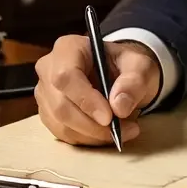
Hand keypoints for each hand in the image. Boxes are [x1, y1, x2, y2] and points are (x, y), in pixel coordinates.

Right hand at [34, 35, 160, 145]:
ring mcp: (45, 93)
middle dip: (93, 125)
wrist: (121, 74)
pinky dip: (87, 140)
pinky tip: (107, 135)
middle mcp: (49, 69)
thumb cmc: (127, 65)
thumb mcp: (140, 66)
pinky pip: (63, 134)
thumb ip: (134, 81)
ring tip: (123, 132)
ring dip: (93, 135)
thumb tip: (119, 107)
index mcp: (68, 48)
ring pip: (61, 124)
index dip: (85, 100)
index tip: (109, 117)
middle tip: (123, 130)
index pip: (66, 76)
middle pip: (61, 105)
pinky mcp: (48, 113)